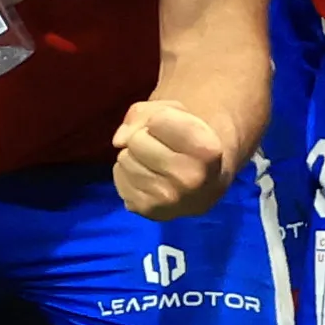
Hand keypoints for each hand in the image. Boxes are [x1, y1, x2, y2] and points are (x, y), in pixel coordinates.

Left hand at [110, 93, 237, 218]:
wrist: (205, 185)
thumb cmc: (189, 140)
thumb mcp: (177, 112)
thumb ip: (143, 113)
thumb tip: (119, 141)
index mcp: (207, 151)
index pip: (157, 120)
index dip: (161, 119)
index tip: (176, 130)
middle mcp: (191, 180)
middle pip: (136, 140)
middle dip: (145, 138)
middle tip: (164, 148)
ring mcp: (169, 200)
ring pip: (124, 159)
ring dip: (135, 156)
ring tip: (157, 163)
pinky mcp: (148, 211)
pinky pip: (118, 177)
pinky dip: (128, 173)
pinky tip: (149, 178)